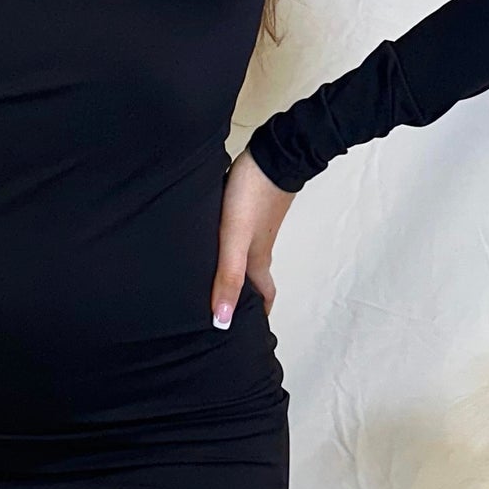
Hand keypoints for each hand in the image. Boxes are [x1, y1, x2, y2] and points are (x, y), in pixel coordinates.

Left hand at [210, 145, 296, 326]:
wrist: (274, 154)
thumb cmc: (253, 198)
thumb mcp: (235, 240)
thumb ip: (228, 277)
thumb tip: (222, 321)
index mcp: (259, 259)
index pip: (265, 296)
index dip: (260, 315)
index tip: (252, 333)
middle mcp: (260, 246)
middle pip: (255, 279)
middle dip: (246, 297)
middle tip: (229, 311)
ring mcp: (256, 226)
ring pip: (247, 257)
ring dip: (237, 272)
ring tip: (217, 281)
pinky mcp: (250, 208)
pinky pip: (240, 237)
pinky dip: (230, 248)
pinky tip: (214, 243)